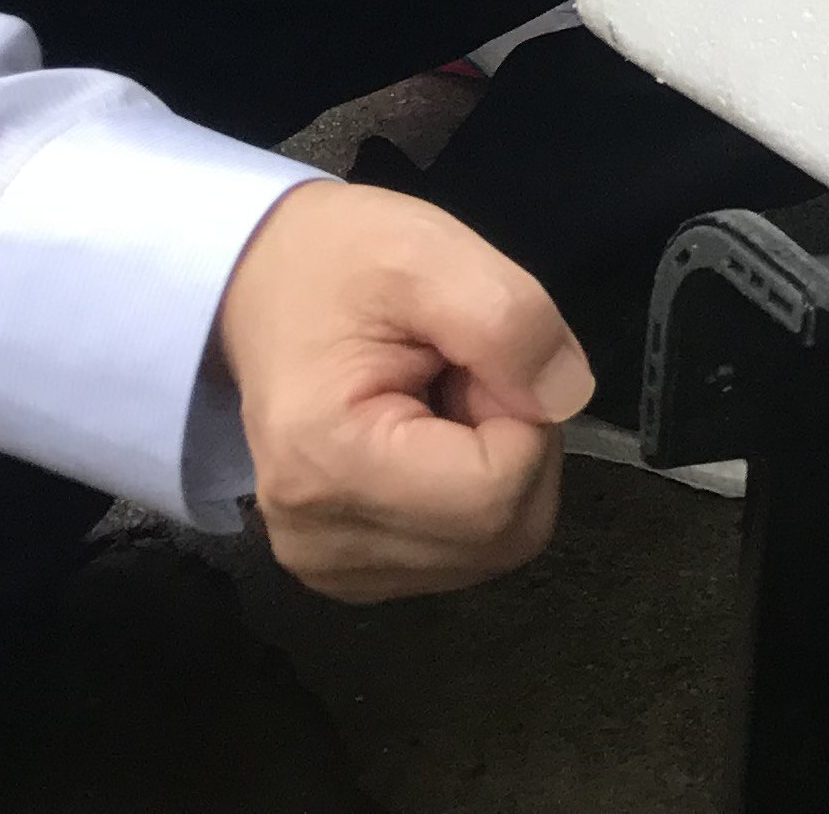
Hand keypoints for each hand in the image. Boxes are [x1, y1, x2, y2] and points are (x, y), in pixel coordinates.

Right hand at [215, 180, 589, 602]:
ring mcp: (333, 570)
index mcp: (328, 463)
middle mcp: (321, 543)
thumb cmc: (339, 263)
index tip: (477, 359)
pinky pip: (465, 552)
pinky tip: (428, 441)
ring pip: (494, 546)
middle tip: (465, 374)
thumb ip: (511, 322)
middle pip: (505, 532)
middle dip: (517, 444)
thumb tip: (567, 398)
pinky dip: (471, 495)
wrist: (261, 287)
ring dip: (497, 469)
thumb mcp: (430, 254)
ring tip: (440, 400)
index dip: (523, 415)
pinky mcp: (350, 574)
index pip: (499, 492)